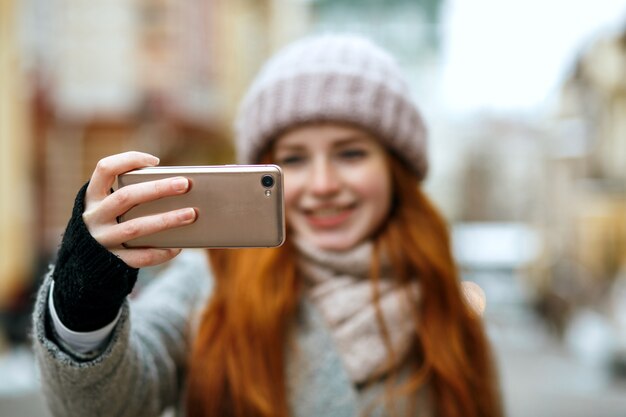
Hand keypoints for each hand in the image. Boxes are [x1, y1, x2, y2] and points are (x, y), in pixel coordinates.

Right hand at [82, 151, 196, 267]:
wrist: (84, 263)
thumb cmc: (110, 224)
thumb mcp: (110, 206)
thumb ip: (133, 196)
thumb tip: (176, 189)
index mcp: (93, 196)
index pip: (105, 169)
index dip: (129, 160)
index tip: (155, 161)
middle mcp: (94, 216)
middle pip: (126, 197)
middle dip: (157, 189)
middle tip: (185, 184)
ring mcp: (102, 239)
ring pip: (135, 228)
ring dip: (166, 220)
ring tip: (191, 214)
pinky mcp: (112, 260)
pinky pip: (139, 257)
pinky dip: (160, 252)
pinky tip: (178, 247)